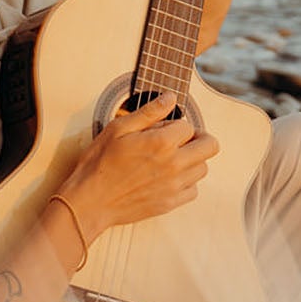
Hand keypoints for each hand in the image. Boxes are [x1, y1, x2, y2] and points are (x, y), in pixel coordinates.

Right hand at [59, 93, 218, 238]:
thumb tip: (171, 97)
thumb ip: (149, 111)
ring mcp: (173, 187)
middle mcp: (174, 165)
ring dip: (193, 159)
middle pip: (210, 147)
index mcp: (162, 143)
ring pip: (203, 168)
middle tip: (181, 139)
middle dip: (199, 138)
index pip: (189, 126)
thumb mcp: (119, 128)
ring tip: (171, 158)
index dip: (176, 124)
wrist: (90, 202)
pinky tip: (169, 176)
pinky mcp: (169, 204)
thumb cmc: (100, 163)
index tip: (162, 129)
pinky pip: (193, 190)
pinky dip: (187, 181)